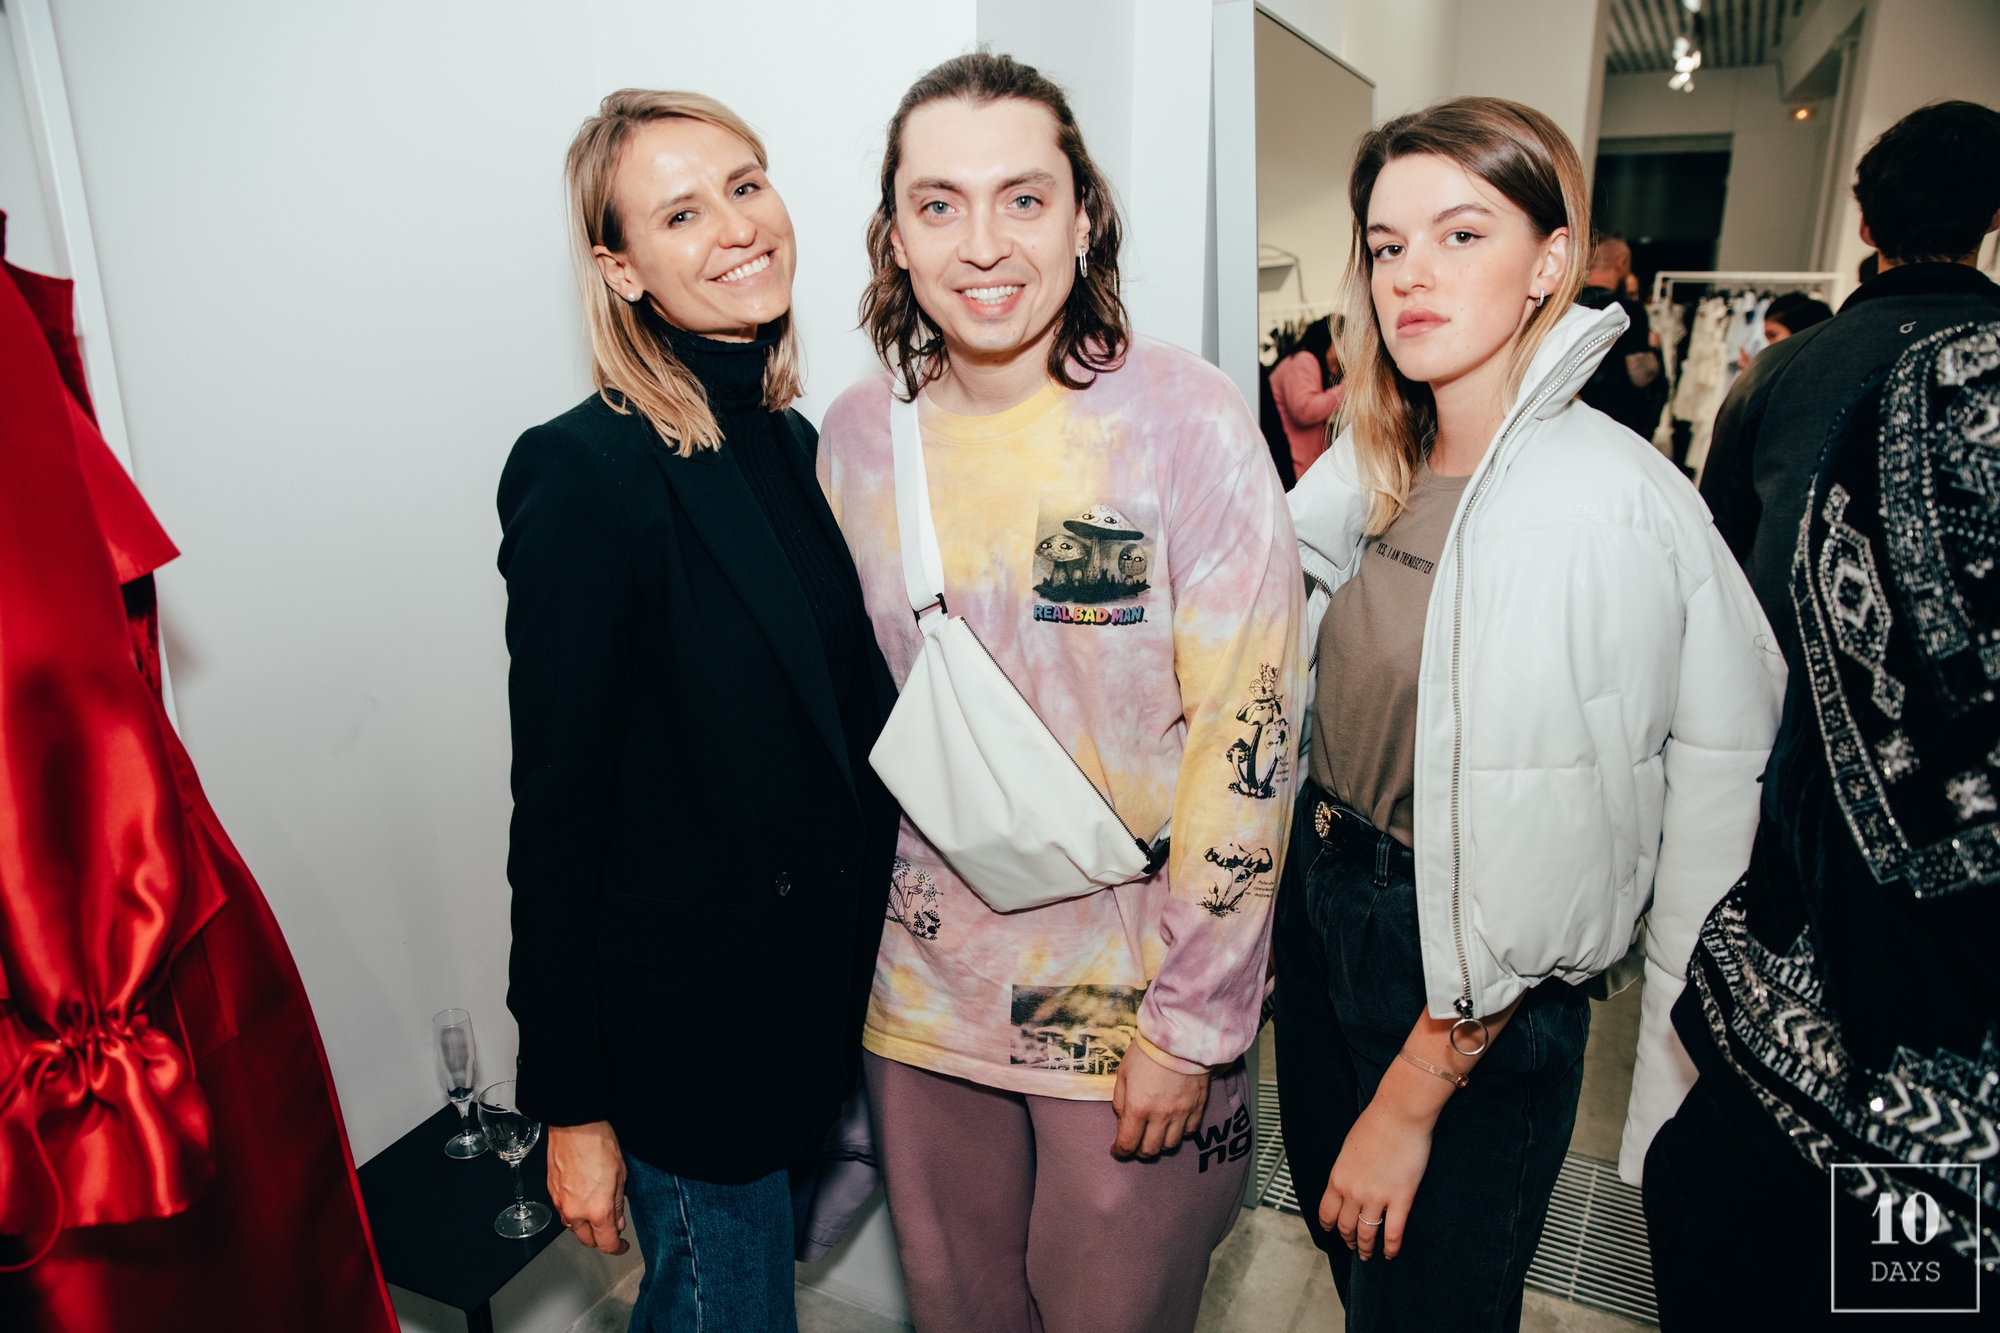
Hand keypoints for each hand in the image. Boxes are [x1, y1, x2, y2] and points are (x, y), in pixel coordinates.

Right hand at [546, 1121, 629, 1254]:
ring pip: (572, 1227)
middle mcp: (575, 1212)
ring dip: (585, 1227)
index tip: (622, 1246)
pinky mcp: (551, 1192)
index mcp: (597, 1210)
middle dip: (600, 1239)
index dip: (617, 1248)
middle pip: (586, 1240)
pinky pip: (563, 1211)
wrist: (575, 1125)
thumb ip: (617, 1205)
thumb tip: (617, 1222)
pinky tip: (582, 1199)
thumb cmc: (599, 1144)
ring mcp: (560, 1203)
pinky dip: (574, 1212)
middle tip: (611, 1228)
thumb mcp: (621, 1176)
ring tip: (597, 1212)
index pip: (606, 1244)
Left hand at [1110, 1042, 1208, 1159]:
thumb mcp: (1123, 1073)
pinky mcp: (1197, 1106)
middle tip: (1135, 1144)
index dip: (1120, 1151)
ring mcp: (1181, 1113)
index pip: (1127, 1143)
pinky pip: (1189, 1131)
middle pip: (1150, 1150)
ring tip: (1154, 1135)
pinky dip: (1179, 1133)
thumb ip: (1120, 1100)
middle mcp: (1160, 1115)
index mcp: (1138, 1107)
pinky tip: (1173, 1125)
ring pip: (1171, 1145)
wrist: (1179, 1036)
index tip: (1117, 1151)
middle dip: (1138, 1151)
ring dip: (1160, 1144)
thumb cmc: (1146, 1052)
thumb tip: (1122, 1119)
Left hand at [1319, 1080, 1433, 1262]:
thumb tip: (1348, 1182)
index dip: (1329, 1227)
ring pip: (1367, 1233)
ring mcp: (1377, 1197)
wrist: (1399, 1114)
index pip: (1326, 1213)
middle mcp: (1353, 1191)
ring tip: (1369, 1256)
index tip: (1332, 1232)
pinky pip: (1393, 1232)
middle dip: (1349, 1240)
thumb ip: (1347, 1169)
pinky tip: (1390, 1254)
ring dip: (1367, 1248)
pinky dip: (1391, 1247)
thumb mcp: (1349, 1148)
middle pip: (1345, 1227)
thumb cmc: (1376, 1123)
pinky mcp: (1401, 1198)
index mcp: (1337, 1177)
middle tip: (1354, 1247)